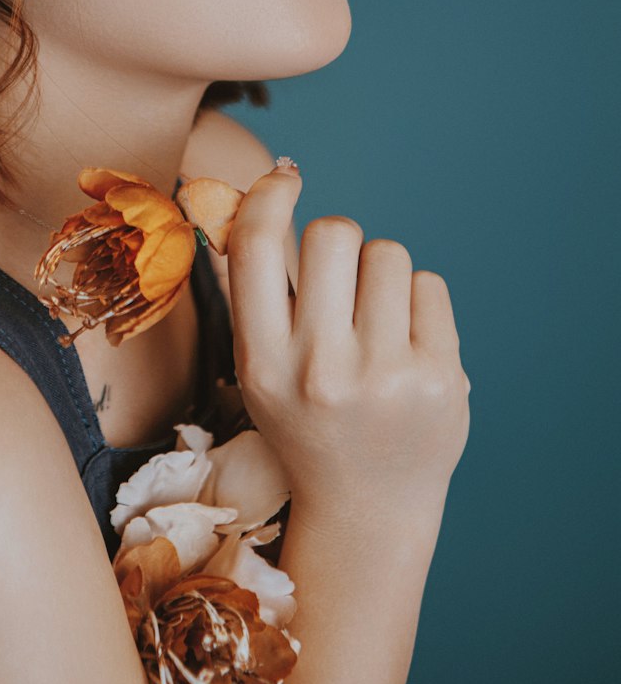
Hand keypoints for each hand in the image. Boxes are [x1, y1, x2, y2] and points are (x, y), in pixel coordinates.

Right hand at [224, 165, 470, 527]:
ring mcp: (386, 375)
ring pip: (387, 252)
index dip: (270, 194)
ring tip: (374, 324)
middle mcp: (321, 369)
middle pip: (333, 233)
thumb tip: (242, 195)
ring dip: (379, 274)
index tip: (286, 178)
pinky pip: (429, 284)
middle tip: (339, 281)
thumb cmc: (306, 419)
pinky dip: (417, 303)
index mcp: (262, 362)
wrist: (367, 506)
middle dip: (338, 241)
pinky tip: (406, 345)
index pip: (257, 246)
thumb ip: (249, 289)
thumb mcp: (258, 366)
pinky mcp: (441, 377)